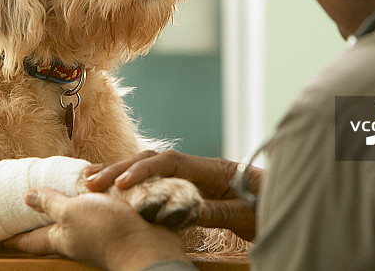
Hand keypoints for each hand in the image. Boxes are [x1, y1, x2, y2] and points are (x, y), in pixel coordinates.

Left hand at [5, 188, 188, 270]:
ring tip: (58, 190)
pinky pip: (98, 210)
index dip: (12, 238)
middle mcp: (76, 237)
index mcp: (60, 237)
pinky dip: (94, 199)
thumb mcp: (71, 212)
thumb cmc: (105, 231)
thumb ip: (51, 203)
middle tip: (26, 206)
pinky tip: (97, 188)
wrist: (147, 243)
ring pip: (76, 218)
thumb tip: (26, 197)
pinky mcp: (116, 224)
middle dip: (40, 219)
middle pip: (52, 230)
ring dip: (69, 204)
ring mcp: (96, 232)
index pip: (29, 240)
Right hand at [84, 151, 261, 240]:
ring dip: (121, 172)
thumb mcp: (247, 214)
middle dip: (121, 169)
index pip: (170, 163)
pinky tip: (114, 186)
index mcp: (213, 169)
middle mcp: (200, 166)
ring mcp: (194, 174)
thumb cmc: (269, 207)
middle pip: (153, 160)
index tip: (121, 184)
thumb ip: (220, 210)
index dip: (144, 171)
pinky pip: (157, 180)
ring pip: (151, 167)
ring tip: (90, 179)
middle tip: (91, 181)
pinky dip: (134, 181)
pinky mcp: (190, 185)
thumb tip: (189, 209)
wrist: (285, 202)